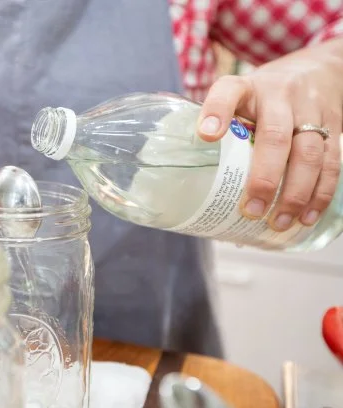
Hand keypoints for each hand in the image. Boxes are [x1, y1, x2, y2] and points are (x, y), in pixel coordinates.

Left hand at [197, 40, 342, 231]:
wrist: (320, 69)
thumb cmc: (265, 95)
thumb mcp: (239, 98)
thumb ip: (220, 128)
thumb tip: (194, 181)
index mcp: (247, 88)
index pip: (228, 91)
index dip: (216, 111)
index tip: (206, 135)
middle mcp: (280, 96)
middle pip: (275, 136)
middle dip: (264, 177)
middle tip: (252, 210)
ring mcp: (311, 111)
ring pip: (308, 154)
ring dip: (295, 194)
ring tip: (279, 222)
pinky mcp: (335, 127)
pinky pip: (332, 163)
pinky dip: (320, 193)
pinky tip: (307, 216)